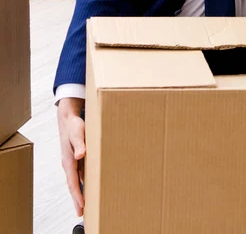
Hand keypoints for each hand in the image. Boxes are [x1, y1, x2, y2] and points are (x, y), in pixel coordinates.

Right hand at [57, 97, 85, 215]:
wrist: (68, 118)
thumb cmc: (73, 125)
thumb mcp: (77, 132)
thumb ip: (79, 144)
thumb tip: (80, 155)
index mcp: (68, 160)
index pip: (73, 181)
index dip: (77, 194)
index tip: (82, 205)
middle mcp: (69, 164)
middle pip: (73, 185)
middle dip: (77, 199)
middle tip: (81, 213)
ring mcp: (72, 162)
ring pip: (76, 180)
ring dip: (80, 192)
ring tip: (85, 205)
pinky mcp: (76, 159)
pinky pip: (79, 174)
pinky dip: (83, 183)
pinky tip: (89, 187)